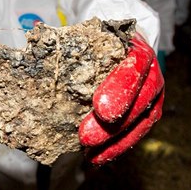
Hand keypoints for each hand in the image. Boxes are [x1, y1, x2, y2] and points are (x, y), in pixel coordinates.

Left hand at [78, 35, 164, 165]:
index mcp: (139, 50)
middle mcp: (151, 74)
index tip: (100, 107)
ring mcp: (152, 96)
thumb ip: (75, 41)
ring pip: (140, 122)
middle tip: (84, 136)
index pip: (135, 68)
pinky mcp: (146, 113)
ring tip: (89, 153)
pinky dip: (116, 147)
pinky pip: (135, 133)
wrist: (122, 44)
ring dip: (114, 141)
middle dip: (113, 124)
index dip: (120, 89)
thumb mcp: (93, 33)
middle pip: (140, 101)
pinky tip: (96, 156)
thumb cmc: (103, 38)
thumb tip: (38, 40)